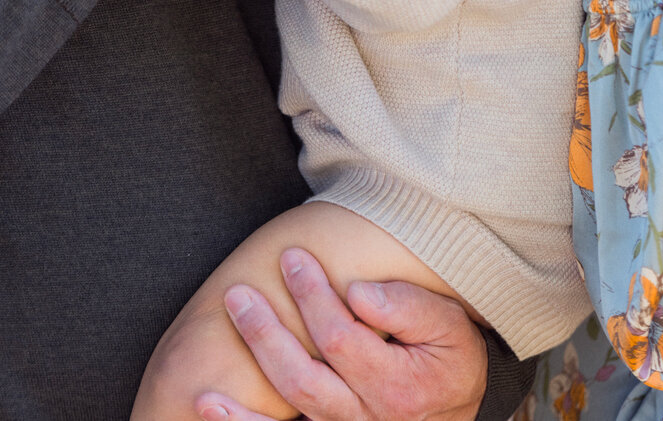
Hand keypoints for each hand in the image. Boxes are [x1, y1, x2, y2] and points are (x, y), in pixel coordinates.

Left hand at [195, 249, 487, 420]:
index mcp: (396, 388)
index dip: (313, 298)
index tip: (293, 258)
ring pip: (289, 404)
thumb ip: (410, 308)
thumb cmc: (450, 361)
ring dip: (253, 364)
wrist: (451, 414)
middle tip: (241, 291)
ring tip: (227, 326)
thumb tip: (359, 290)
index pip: (341, 339)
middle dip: (267, 330)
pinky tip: (210, 404)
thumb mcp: (450, 327)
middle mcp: (365, 418)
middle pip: (304, 376)